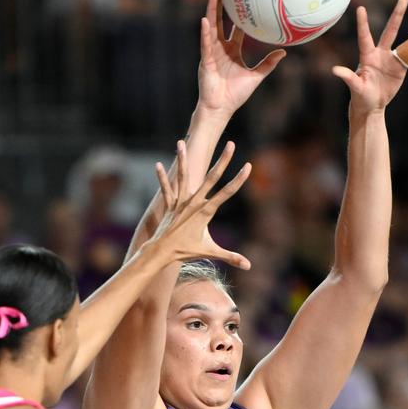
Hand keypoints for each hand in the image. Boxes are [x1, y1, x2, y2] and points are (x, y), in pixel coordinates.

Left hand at [153, 140, 250, 269]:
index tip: (249, 166)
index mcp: (206, 211)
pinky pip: (166, 188)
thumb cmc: (186, 252)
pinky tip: (158, 165)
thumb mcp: (210, 252)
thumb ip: (230, 257)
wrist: (162, 252)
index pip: (228, 192)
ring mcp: (181, 201)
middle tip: (231, 144)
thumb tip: (249, 266)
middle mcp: (194, 202)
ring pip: (183, 176)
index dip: (240, 179)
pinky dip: (162, 178)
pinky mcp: (169, 204)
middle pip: (212, 177)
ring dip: (183, 159)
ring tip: (181, 142)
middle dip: (223, 160)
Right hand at [198, 0, 285, 119]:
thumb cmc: (236, 94)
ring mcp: (212, 53)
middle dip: (220, 4)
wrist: (222, 108)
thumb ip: (268, 64)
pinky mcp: (206, 61)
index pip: (235, 27)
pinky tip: (205, 20)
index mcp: (232, 50)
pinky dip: (205, 32)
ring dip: (211, 11)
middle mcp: (221, 49)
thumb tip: (283, 52)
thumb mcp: (256, 76)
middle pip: (220, 22)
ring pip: (211, 28)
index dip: (238, 13)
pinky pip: (205, 44)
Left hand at [333, 0, 407, 112]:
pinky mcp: (401, 67)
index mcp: (367, 57)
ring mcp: (392, 59)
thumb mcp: (355, 88)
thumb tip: (334, 70)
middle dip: (397, 15)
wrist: (372, 105)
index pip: (365, 37)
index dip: (363, 23)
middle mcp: (381, 54)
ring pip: (407, 43)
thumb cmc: (360, 97)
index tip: (360, 8)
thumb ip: (348, 77)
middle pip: (390, 31)